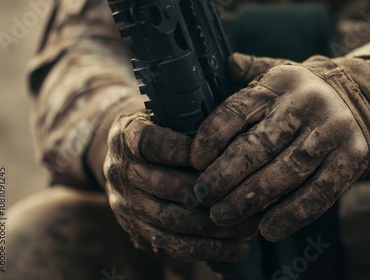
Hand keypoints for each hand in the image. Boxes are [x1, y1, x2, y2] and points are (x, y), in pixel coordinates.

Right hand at [103, 110, 257, 260]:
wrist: (120, 155)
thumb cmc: (158, 129)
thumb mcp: (163, 114)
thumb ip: (189, 122)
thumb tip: (232, 138)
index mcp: (128, 136)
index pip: (154, 144)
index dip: (185, 151)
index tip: (219, 157)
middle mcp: (123, 171)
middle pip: (168, 186)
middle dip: (212, 195)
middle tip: (248, 199)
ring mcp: (127, 203)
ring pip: (173, 220)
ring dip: (215, 228)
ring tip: (249, 229)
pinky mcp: (137, 228)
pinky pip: (173, 244)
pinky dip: (207, 249)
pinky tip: (236, 249)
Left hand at [190, 53, 369, 241]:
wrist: (369, 98)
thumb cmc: (308, 93)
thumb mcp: (282, 72)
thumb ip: (252, 70)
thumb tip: (226, 64)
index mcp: (280, 83)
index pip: (237, 110)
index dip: (211, 137)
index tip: (194, 161)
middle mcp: (306, 104)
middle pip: (258, 145)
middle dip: (224, 176)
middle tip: (202, 196)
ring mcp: (331, 132)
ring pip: (285, 172)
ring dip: (251, 200)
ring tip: (223, 217)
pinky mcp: (353, 158)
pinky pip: (319, 192)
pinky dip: (292, 214)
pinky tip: (268, 229)